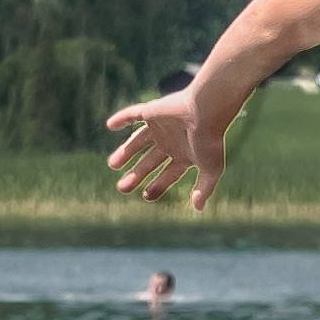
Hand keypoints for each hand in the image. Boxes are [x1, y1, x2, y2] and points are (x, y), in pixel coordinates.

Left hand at [105, 89, 225, 209]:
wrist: (205, 110)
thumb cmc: (209, 140)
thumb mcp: (210, 169)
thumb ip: (204, 188)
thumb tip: (198, 209)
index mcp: (186, 154)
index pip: (169, 174)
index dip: (157, 185)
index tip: (145, 196)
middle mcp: (172, 141)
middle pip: (150, 160)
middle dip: (137, 174)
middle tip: (122, 188)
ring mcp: (161, 126)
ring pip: (139, 141)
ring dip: (125, 152)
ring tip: (112, 165)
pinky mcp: (152, 111)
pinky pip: (133, 115)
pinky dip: (121, 119)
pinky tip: (109, 125)